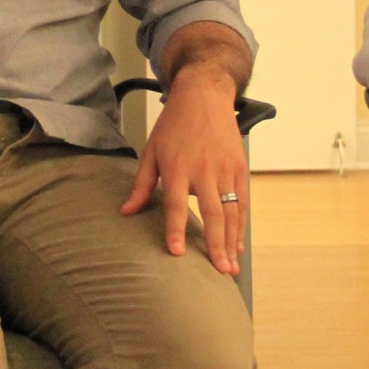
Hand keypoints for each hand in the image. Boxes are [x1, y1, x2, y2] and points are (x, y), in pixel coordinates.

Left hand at [120, 70, 246, 274]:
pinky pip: (242, 202)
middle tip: (219, 272)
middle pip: (212, 213)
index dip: (175, 229)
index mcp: (177, 167)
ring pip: (231, 212)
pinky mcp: (239, 168)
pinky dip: (241, 226)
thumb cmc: (173, 126)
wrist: (204, 96)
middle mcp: (203, 171)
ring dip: (231, 242)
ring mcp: (225, 170)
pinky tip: (237, 245)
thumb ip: (141, 185)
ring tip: (230, 267)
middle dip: (215, 245)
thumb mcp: (151, 151)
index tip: (176, 252)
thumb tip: (126, 212)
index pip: (176, 204)